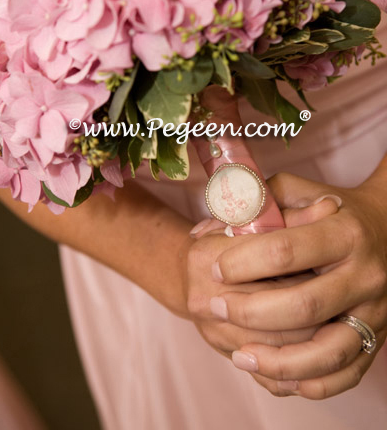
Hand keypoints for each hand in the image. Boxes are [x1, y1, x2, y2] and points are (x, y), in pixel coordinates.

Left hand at [209, 164, 386, 398]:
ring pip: (328, 352)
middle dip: (251, 311)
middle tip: (215, 307)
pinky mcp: (376, 338)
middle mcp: (365, 274)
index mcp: (344, 232)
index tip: (217, 267)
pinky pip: (345, 374)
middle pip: (304, 305)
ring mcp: (374, 312)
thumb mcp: (297, 192)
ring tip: (239, 356)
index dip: (244, 261)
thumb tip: (205, 229)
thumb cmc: (329, 210)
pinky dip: (309, 382)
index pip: (286, 250)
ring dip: (278, 361)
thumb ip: (254, 203)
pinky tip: (274, 375)